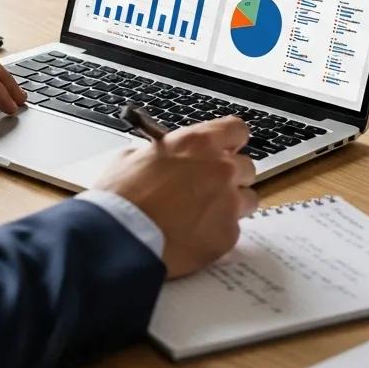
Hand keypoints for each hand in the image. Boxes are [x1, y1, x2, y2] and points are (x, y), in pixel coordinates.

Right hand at [91, 116, 257, 278]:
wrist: (120, 238)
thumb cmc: (122, 196)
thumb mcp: (134, 156)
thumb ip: (162, 152)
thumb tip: (165, 157)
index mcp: (198, 143)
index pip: (236, 129)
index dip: (230, 140)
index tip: (225, 149)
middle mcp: (220, 169)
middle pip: (246, 167)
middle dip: (230, 176)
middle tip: (208, 186)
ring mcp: (228, 204)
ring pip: (248, 200)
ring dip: (231, 204)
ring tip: (203, 214)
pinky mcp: (228, 236)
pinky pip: (232, 230)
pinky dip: (217, 233)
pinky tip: (193, 236)